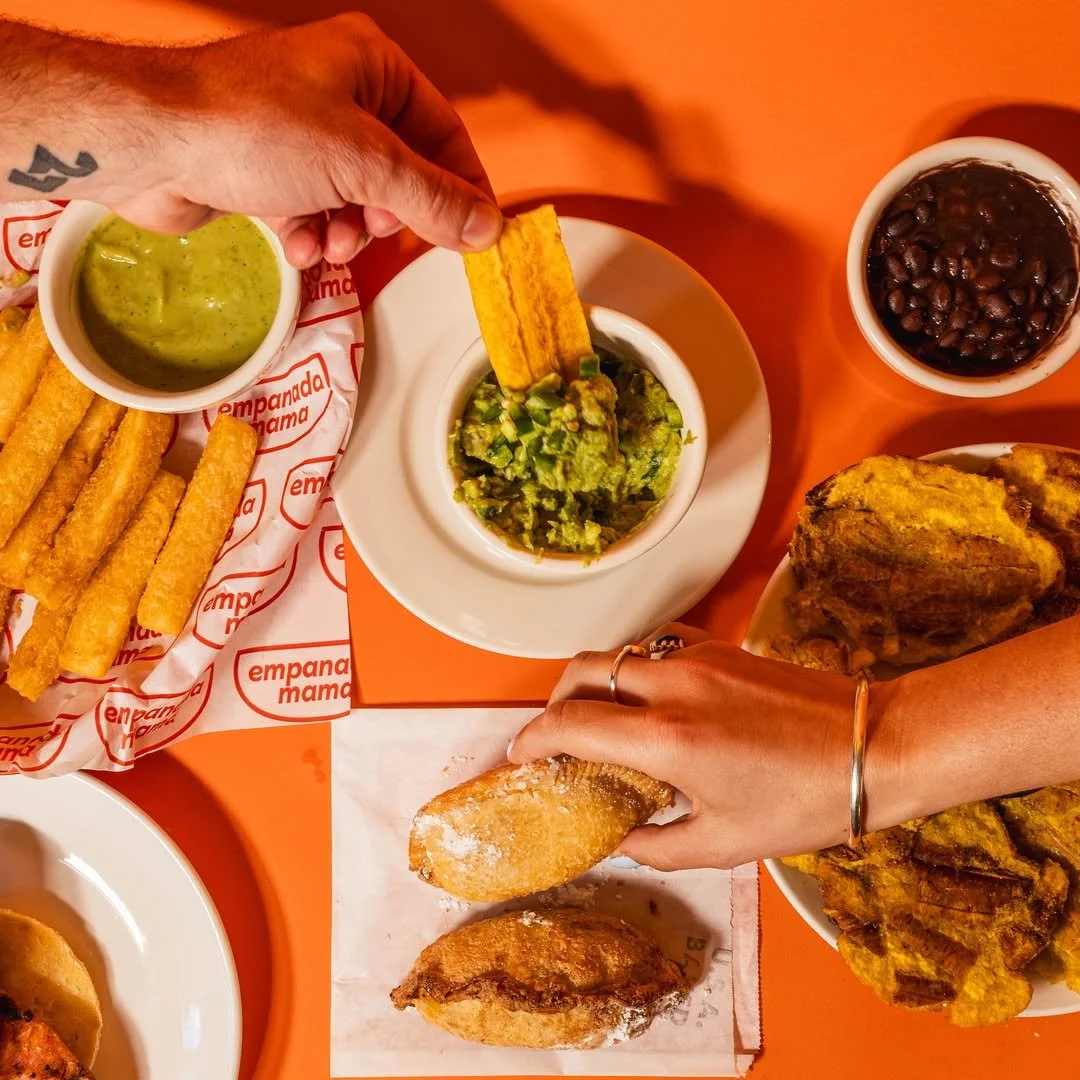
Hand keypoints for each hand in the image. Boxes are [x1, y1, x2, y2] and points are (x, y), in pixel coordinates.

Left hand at [96, 15, 501, 265]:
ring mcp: (303, 133)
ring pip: (359, 200)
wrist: (151, 144)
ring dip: (350, 231)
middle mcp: (340, 94)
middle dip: (391, 215)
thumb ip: (433, 199)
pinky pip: (317, 212)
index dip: (464, 188)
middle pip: (402, 173)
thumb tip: (486, 227)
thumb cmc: (248, 125)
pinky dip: (313, 234)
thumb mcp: (364, 165)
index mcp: (372, 67)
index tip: (479, 234)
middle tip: (379, 231)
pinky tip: (296, 240)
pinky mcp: (271, 170)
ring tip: (330, 239)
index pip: (444, 134)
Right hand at [509, 624, 887, 869]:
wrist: (873, 747)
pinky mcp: (724, 648)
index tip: (522, 755)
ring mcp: (699, 659)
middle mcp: (673, 687)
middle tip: (553, 731)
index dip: (535, 738)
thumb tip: (624, 838)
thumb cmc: (804, 803)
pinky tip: (651, 696)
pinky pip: (659, 645)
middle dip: (554, 699)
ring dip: (596, 680)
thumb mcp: (725, 843)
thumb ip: (659, 844)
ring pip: (620, 653)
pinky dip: (637, 667)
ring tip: (600, 716)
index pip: (572, 724)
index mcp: (668, 740)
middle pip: (583, 670)